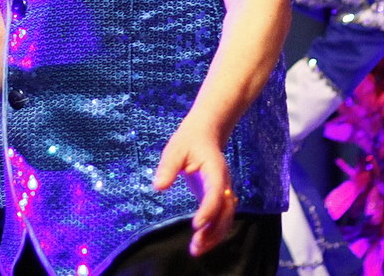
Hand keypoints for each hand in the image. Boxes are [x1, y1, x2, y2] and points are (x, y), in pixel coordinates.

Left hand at [153, 122, 236, 256]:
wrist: (204, 134)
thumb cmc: (188, 141)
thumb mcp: (175, 149)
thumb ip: (168, 167)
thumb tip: (158, 186)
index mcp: (215, 170)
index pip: (216, 192)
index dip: (208, 210)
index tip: (196, 225)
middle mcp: (224, 183)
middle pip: (225, 211)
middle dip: (213, 230)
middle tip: (196, 245)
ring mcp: (223, 191)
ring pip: (225, 218)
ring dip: (214, 235)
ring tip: (196, 249)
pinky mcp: (217, 198)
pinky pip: (220, 218)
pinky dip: (213, 231)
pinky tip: (200, 243)